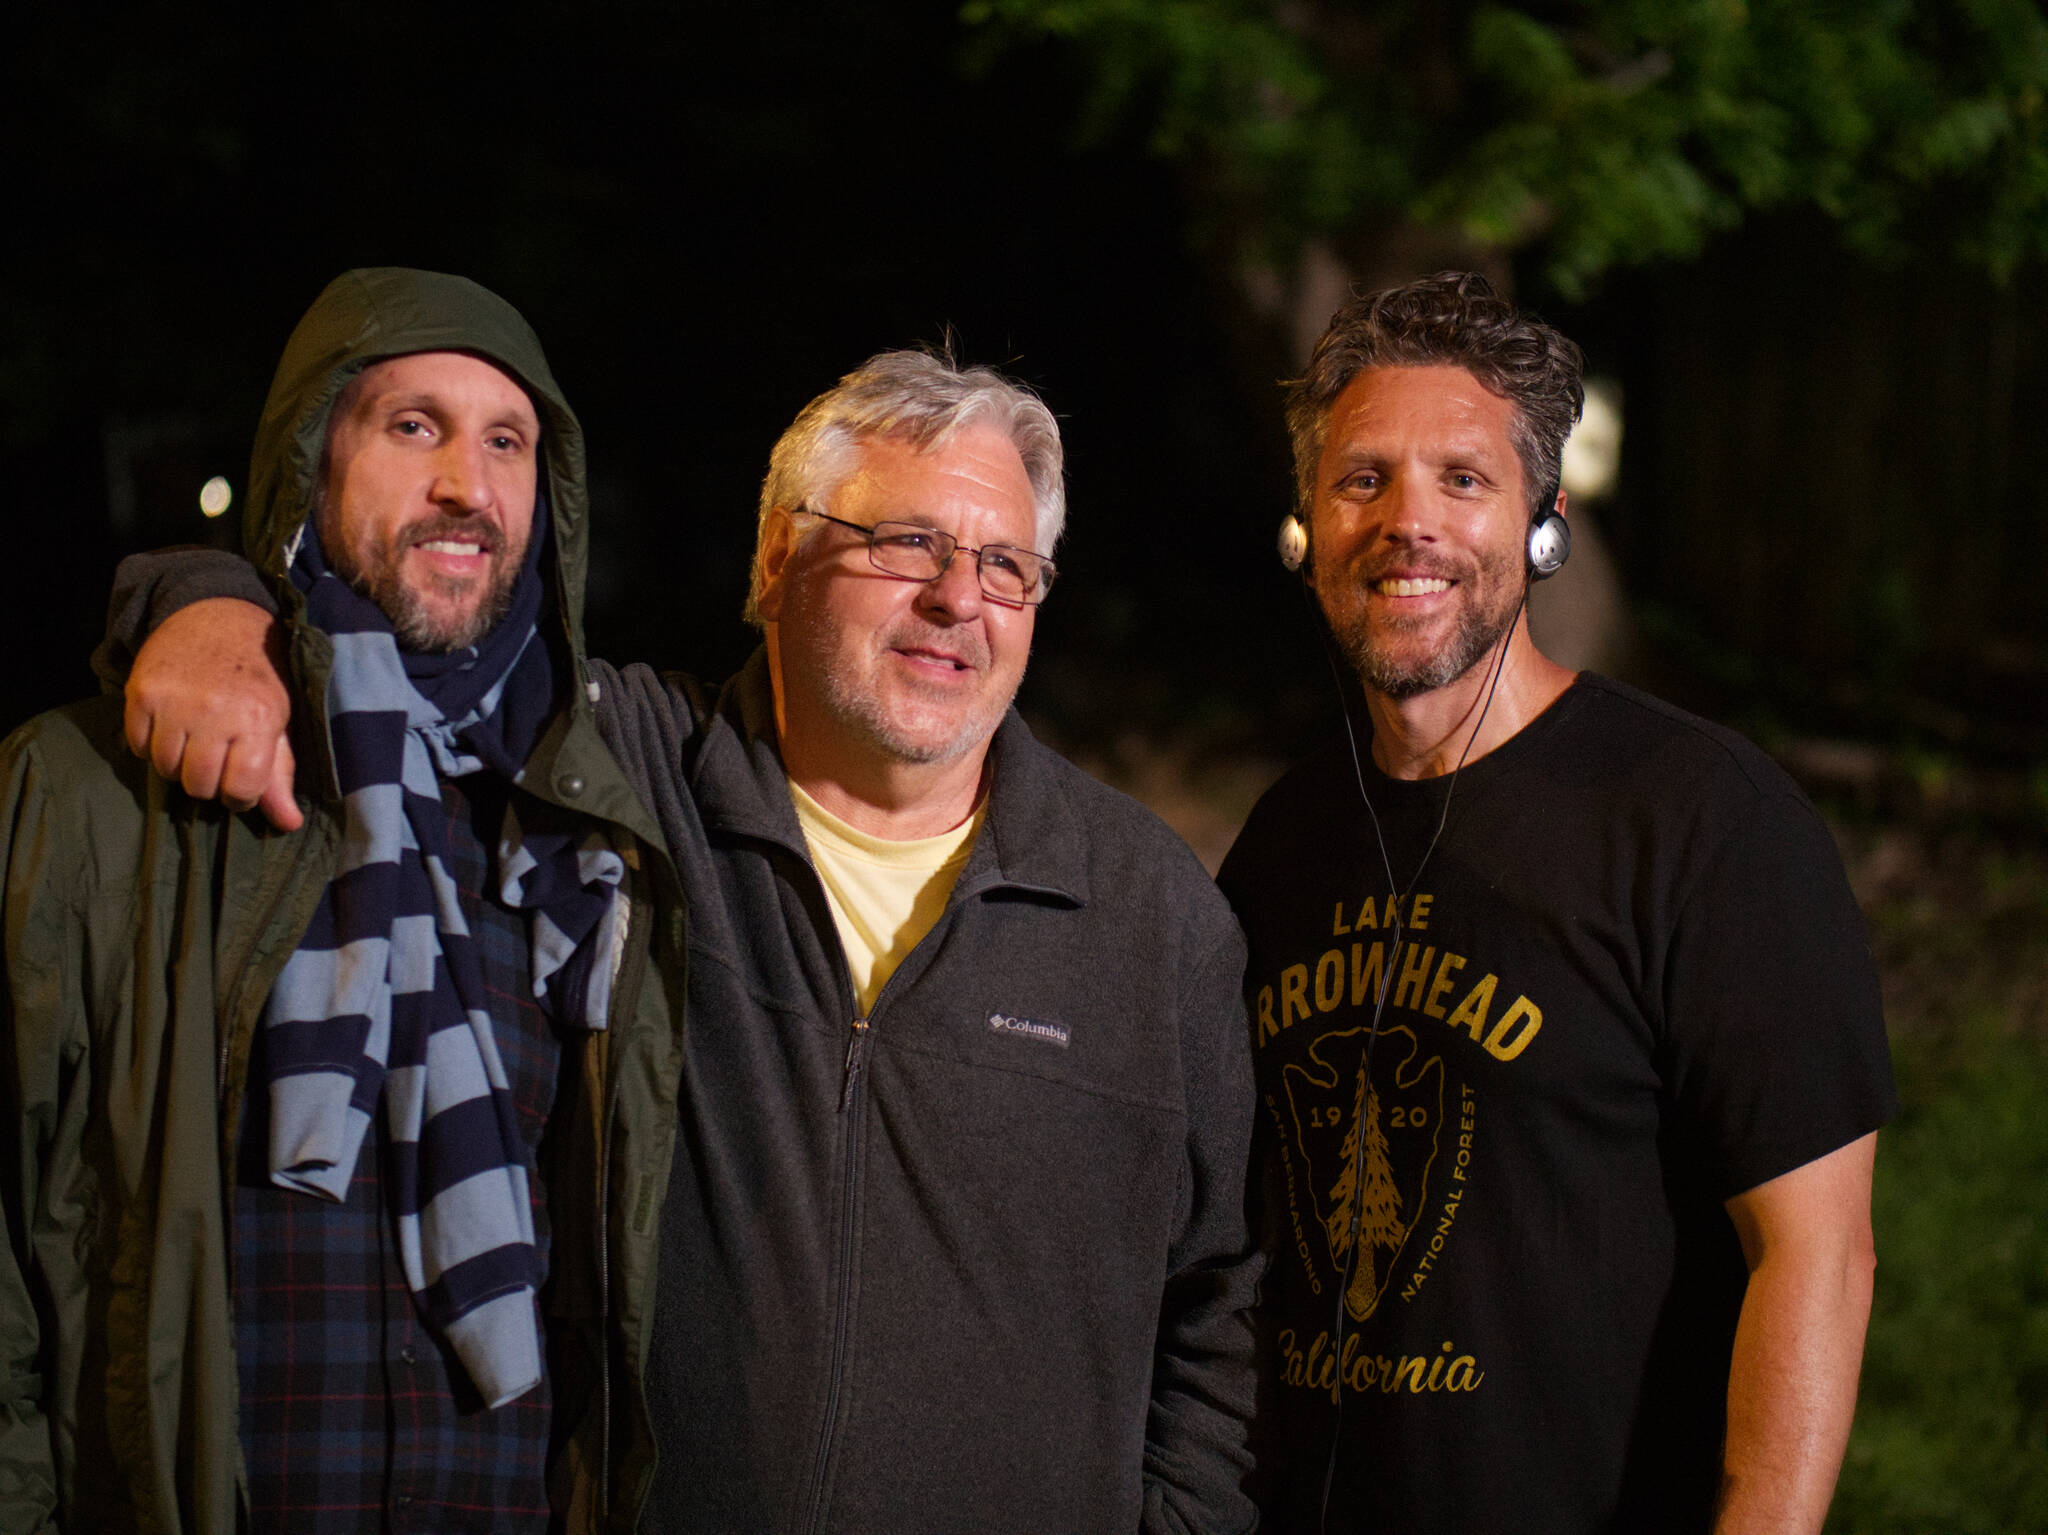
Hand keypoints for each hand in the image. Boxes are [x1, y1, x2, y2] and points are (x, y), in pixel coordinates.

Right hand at [124, 598, 302, 830]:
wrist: (217, 618)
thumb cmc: (257, 678)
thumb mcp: (278, 722)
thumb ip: (279, 775)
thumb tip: (288, 825)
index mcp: (258, 719)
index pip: (240, 789)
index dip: (240, 795)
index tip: (240, 782)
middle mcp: (216, 711)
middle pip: (199, 785)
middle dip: (208, 783)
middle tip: (216, 759)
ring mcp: (175, 702)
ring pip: (165, 769)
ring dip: (178, 765)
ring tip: (194, 742)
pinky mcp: (141, 692)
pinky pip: (138, 746)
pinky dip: (150, 746)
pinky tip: (169, 727)